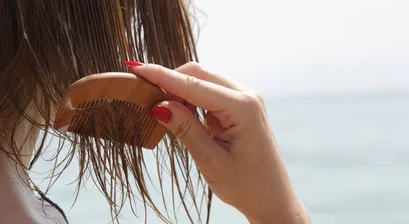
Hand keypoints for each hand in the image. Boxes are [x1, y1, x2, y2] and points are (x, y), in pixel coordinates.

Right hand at [127, 62, 309, 223]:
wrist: (272, 199)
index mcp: (243, 107)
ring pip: (203, 81)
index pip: (193, 84)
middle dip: (170, 80)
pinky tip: (180, 115)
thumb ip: (185, 129)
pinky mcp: (241, 107)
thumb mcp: (210, 160)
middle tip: (144, 96)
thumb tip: (158, 104)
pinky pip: (210, 93)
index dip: (162, 76)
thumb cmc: (246, 185)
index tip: (136, 68)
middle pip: (198, 74)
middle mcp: (247, 96)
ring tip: (160, 110)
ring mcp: (246, 99)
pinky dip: (191, 99)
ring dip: (180, 90)